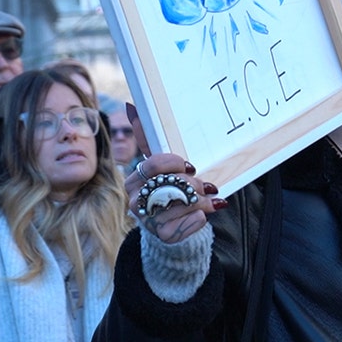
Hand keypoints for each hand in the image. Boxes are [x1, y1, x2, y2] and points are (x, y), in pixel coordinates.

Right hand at [125, 105, 224, 243]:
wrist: (171, 223)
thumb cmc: (166, 188)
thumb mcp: (160, 164)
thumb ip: (145, 137)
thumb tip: (131, 106)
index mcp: (134, 180)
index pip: (152, 165)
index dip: (175, 164)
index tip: (191, 166)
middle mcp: (135, 200)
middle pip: (171, 184)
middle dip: (194, 184)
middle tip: (206, 185)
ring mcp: (147, 219)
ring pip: (182, 204)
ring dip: (202, 201)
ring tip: (211, 199)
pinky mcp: (163, 234)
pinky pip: (189, 222)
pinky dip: (201, 218)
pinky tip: (202, 215)